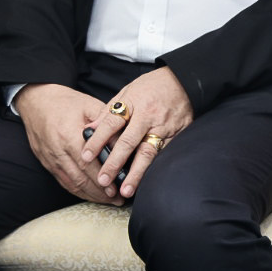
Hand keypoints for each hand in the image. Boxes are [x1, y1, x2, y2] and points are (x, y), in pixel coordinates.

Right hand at [16, 84, 123, 205]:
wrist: (36, 102)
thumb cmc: (67, 102)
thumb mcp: (89, 106)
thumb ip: (105, 125)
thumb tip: (122, 143)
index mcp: (69, 136)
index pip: (88, 164)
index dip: (103, 178)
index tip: (119, 186)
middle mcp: (58, 151)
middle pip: (80, 178)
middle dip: (100, 192)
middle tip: (118, 199)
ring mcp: (50, 159)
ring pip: (71, 184)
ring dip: (90, 195)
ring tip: (109, 201)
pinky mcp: (46, 163)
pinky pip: (63, 182)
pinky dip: (78, 191)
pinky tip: (91, 195)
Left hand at [81, 67, 193, 198]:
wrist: (185, 80)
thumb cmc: (153, 86)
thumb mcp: (127, 91)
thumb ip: (109, 112)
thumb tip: (89, 128)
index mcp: (134, 103)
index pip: (112, 123)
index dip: (97, 140)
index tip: (85, 156)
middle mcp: (150, 116)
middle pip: (129, 142)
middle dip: (114, 163)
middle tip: (103, 180)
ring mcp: (166, 126)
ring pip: (149, 153)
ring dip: (136, 173)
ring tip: (125, 190)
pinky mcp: (179, 133)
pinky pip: (165, 154)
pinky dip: (155, 168)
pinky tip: (147, 181)